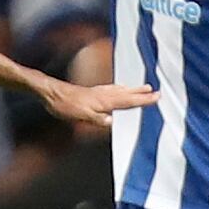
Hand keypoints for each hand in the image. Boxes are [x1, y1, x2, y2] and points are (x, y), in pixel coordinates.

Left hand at [40, 79, 156, 128]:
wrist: (52, 93)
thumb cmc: (65, 105)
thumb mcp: (80, 116)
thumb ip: (97, 119)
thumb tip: (111, 121)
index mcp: (104, 101)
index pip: (128, 101)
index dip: (142, 100)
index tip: (156, 97)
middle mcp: (104, 94)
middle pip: (127, 93)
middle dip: (141, 93)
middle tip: (156, 91)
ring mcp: (98, 92)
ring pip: (120, 89)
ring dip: (133, 89)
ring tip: (144, 87)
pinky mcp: (92, 91)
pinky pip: (112, 89)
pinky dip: (120, 88)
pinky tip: (119, 89)